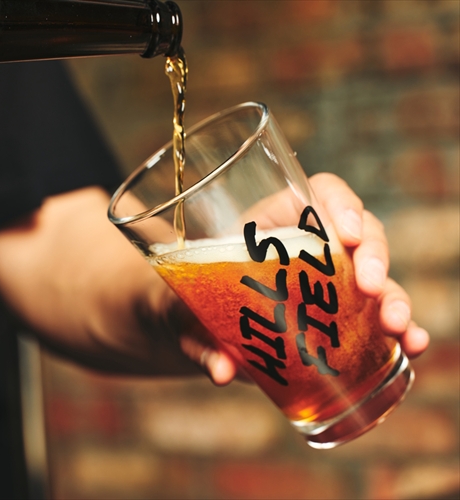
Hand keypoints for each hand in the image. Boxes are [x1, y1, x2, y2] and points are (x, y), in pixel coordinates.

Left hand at [185, 173, 429, 384]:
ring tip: (399, 328)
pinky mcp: (338, 314)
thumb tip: (222, 372)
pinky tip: (411, 347)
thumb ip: (199, 337)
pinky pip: (375, 314)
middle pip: (359, 233)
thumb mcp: (189, 310)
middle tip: (371, 289)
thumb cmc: (193, 301)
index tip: (345, 234)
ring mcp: (329, 280)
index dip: (341, 204)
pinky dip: (399, 330)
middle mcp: (311, 246)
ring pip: (376, 276)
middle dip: (374, 257)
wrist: (200, 324)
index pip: (321, 192)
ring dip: (394, 298)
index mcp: (276, 221)